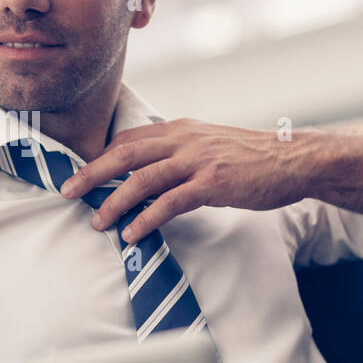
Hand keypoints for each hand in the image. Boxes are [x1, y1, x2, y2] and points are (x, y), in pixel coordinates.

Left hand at [58, 119, 314, 245]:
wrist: (295, 159)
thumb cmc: (252, 158)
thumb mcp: (210, 145)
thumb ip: (180, 154)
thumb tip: (150, 173)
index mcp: (180, 129)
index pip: (129, 139)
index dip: (101, 157)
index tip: (80, 174)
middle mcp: (184, 139)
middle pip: (125, 153)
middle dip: (92, 174)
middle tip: (68, 192)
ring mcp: (198, 160)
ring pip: (143, 179)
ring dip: (115, 202)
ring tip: (97, 223)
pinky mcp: (213, 183)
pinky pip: (170, 202)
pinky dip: (147, 218)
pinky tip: (133, 233)